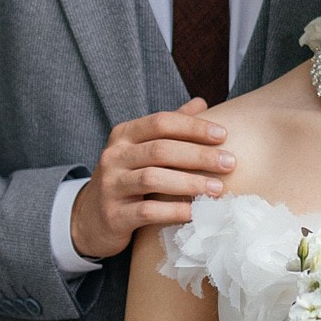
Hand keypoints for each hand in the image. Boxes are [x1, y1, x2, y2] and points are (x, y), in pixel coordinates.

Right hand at [71, 103, 233, 260]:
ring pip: (152, 178)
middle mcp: (114, 156)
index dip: (193, 127)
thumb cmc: (126, 177)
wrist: (90, 218)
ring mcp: (111, 186)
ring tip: (218, 189)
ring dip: (190, 183)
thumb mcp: (141, 148)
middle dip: (199, 155)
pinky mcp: (113, 215)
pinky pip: (147, 212)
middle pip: (160, 149)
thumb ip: (169, 127)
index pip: (161, 122)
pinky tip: (196, 212)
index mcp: (124, 135)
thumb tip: (201, 103)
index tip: (224, 134)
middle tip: (230, 163)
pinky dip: (174, 211)